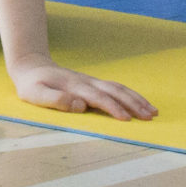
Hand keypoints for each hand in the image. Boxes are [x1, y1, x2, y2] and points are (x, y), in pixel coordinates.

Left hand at [8, 56, 156, 121]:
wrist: (32, 66)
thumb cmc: (32, 85)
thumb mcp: (35, 95)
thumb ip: (55, 100)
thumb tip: (79, 106)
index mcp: (74, 87)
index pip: (98, 98)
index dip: (113, 108)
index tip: (126, 120)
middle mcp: (87, 83)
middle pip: (115, 92)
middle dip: (133, 104)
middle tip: (150, 117)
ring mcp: (91, 81)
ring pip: (119, 88)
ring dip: (137, 99)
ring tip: (153, 112)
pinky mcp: (93, 83)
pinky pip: (116, 87)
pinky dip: (131, 94)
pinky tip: (141, 102)